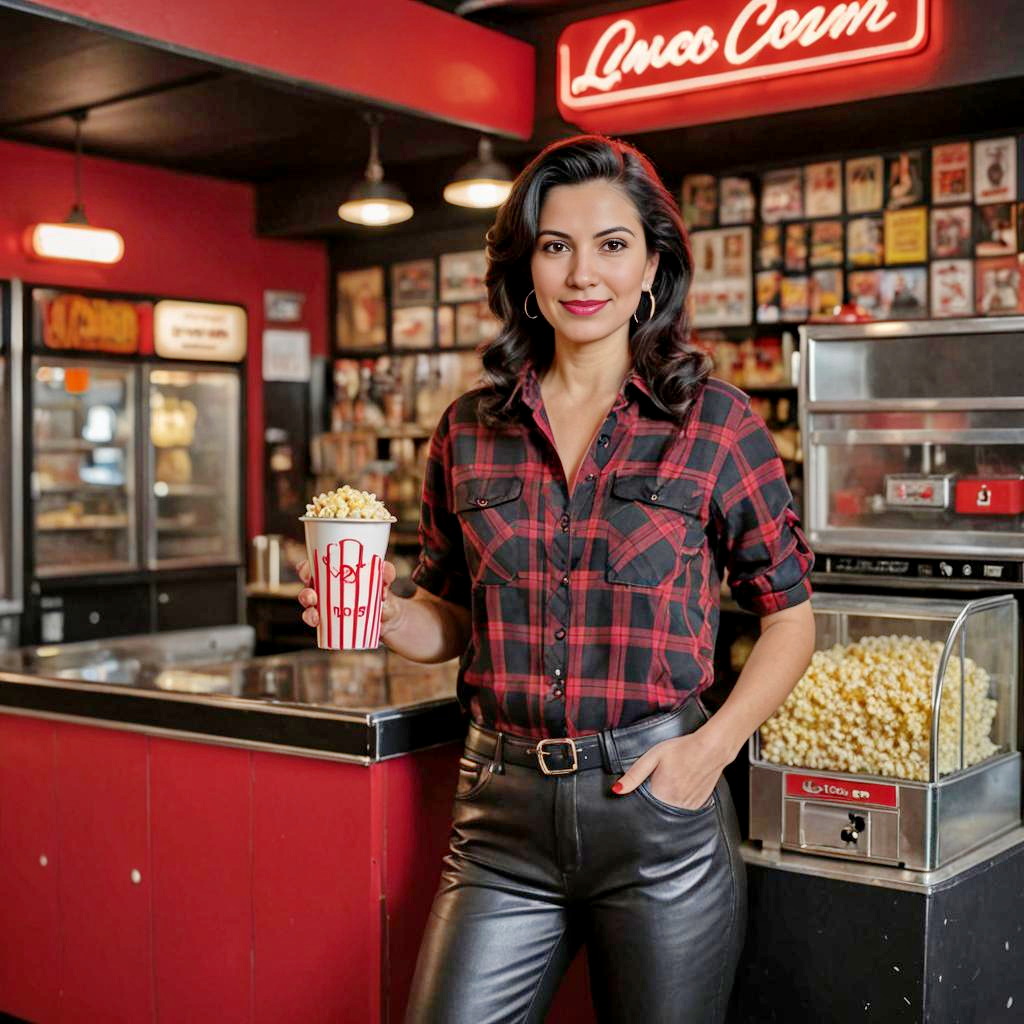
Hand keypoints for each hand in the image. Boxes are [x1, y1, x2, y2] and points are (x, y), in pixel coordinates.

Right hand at [296, 558, 401, 635]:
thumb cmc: (381, 591)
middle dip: (305, 593)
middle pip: (307, 589)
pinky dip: (316, 624)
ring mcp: (327, 608)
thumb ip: (386, 573)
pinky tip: (319, 625)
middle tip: (312, 597)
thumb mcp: (385, 581)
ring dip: (308, 612)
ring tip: (316, 615)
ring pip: (309, 609)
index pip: (313, 568)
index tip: (307, 570)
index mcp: (333, 574)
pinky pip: (319, 625)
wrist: (390, 617)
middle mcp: (326, 590)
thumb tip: (385, 571)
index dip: (305, 568)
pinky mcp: (332, 624)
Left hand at [610, 731, 726, 809]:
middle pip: (657, 805)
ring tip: (676, 777)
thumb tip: (617, 790)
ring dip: (669, 797)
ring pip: (670, 808)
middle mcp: (675, 804)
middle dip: (656, 794)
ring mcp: (688, 807)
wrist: (712, 748)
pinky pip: (683, 807)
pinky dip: (681, 799)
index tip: (650, 779)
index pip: (643, 801)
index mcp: (661, 793)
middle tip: (665, 774)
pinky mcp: (698, 805)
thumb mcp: (653, 756)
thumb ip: (634, 775)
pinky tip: (684, 783)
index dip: (644, 790)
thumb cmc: (682, 748)